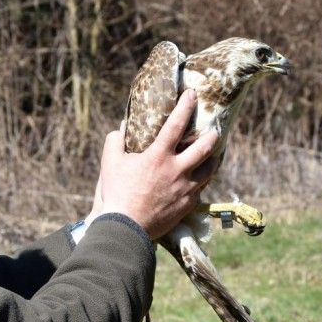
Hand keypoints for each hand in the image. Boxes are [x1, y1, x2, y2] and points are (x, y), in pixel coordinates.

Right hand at [87, 89, 217, 239]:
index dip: (186, 106)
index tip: (192, 94)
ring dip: (210, 161)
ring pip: (209, 170)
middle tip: (212, 132)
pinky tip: (196, 182)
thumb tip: (121, 129)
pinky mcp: (187, 206)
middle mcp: (177, 170)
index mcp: (158, 156)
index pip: (176, 124)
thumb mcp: (110, 163)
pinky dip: (199, 183)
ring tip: (209, 157)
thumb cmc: (116, 193)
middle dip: (211, 136)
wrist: (125, 227)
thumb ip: (115, 141)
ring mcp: (185, 189)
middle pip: (205, 147)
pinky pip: (199, 191)